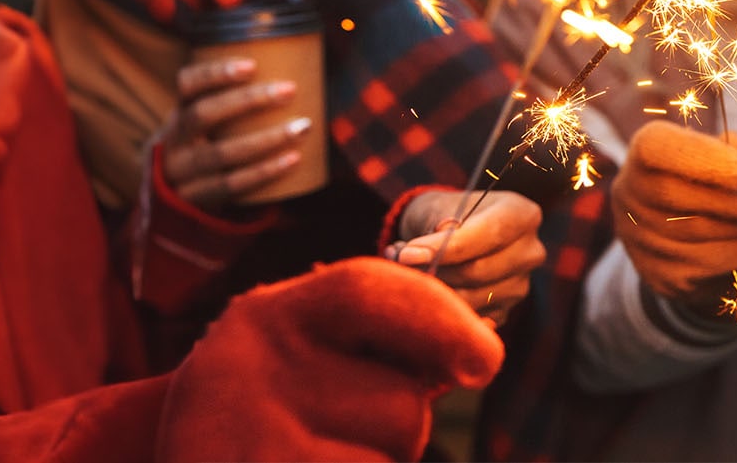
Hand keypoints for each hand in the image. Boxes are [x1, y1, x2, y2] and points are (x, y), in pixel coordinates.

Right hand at [159, 57, 313, 208]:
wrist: (177, 195)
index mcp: (179, 110)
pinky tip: (293, 159)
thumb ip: (236, 100)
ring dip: (266, 139)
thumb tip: (298, 69)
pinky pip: (232, 185)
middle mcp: (174, 138)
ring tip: (302, 127)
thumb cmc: (210, 145)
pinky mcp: (196, 198)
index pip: (187, 83)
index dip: (215, 73)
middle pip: (203, 114)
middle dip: (248, 100)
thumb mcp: (206, 121)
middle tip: (289, 90)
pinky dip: (265, 171)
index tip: (252, 65)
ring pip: (222, 153)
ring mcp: (181, 171)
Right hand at [159, 259, 501, 460]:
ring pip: (390, 462)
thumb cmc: (253, 430)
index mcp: (264, 318)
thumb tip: (475, 355)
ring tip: (306, 462)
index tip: (485, 360)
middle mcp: (251, 368)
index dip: (441, 319)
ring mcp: (256, 441)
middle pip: (402, 404)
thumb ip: (369, 350)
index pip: (367, 290)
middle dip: (394, 435)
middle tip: (327, 439)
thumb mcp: (292, 368)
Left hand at [387, 190, 544, 323]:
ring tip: (406, 269)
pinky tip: (426, 287)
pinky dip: (441, 306)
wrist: (451, 233)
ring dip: (431, 288)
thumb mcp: (438, 208)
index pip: (489, 234)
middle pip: (478, 271)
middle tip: (398, 259)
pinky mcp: (505, 310)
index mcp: (522, 215)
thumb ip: (434, 228)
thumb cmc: (444, 213)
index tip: (407, 254)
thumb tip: (418, 256)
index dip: (447, 247)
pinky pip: (469, 317)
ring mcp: (520, 284)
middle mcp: (530, 251)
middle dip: (433, 269)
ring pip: (470, 298)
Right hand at [611, 122, 736, 307]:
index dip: (699, 156)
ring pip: (702, 235)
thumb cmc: (723, 189)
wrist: (703, 253)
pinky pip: (714, 267)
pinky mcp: (664, 278)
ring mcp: (642, 241)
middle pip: (680, 196)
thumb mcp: (731, 159)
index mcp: (645, 156)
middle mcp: (630, 197)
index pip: (655, 146)